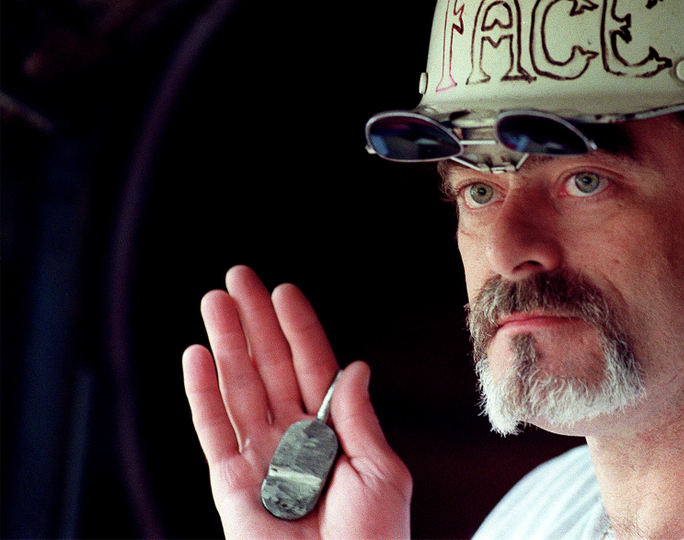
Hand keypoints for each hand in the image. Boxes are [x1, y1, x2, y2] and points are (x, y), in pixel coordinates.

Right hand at [182, 265, 411, 538]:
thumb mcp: (381, 472)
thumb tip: (354, 365)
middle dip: (253, 321)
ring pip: (238, 386)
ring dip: (225, 343)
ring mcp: (261, 457)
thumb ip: (359, 418)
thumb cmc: (374, 539)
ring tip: (213, 301)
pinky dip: (201, 393)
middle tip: (238, 277)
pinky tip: (196, 356)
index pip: (312, 365)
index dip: (298, 328)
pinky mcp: (231, 485)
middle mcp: (293, 436)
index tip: (284, 291)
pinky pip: (213, 431)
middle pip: (269, 366)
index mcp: (333, 431)